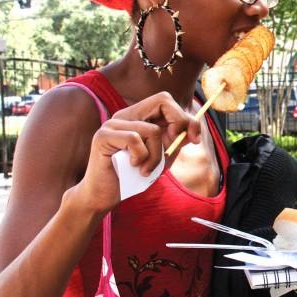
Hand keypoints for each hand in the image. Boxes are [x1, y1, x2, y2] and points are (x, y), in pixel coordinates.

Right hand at [68, 92, 200, 215]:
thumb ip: (176, 141)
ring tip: (145, 169)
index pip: (166, 100)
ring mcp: (113, 123)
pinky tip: (133, 167)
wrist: (105, 196)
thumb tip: (193, 129)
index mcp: (138, 117)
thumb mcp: (162, 157)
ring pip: (152, 130)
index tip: (193, 139)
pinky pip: (134, 140)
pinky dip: (140, 157)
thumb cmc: (133, 176)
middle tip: (174, 146)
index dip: (184, 117)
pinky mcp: (103, 136)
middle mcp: (125, 115)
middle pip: (162, 100)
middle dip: (178, 123)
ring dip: (156, 156)